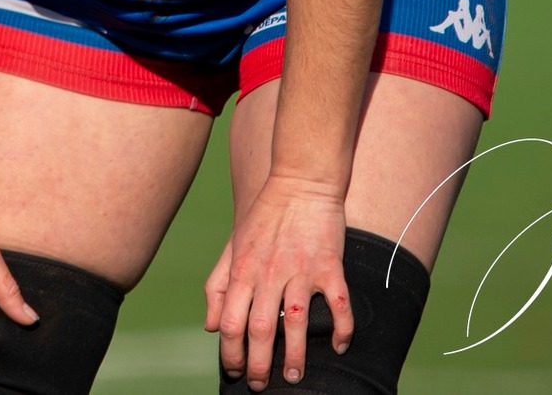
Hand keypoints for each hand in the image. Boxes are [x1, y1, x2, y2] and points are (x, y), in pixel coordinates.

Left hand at [204, 174, 352, 389]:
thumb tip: (210, 325)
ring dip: (296, 357)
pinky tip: (339, 346)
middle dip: (259, 365)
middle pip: (260, 330)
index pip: (230, 323)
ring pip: (297, 324)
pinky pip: (338, 305)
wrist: (300, 179)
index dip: (230, 353)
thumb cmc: (264, 214)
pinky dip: (341, 329)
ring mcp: (300, 270)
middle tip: (262, 386)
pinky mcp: (329, 264)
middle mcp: (268, 273)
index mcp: (242, 270)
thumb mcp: (233, 245)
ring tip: (295, 377)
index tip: (235, 371)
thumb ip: (218, 284)